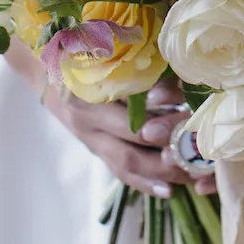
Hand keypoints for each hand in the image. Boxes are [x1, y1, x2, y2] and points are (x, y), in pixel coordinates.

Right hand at [5, 42, 215, 196]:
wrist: (47, 68)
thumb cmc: (86, 52)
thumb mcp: (110, 54)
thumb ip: (142, 67)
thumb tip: (186, 79)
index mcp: (91, 91)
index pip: (133, 119)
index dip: (164, 126)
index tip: (193, 127)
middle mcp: (88, 119)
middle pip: (131, 148)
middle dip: (166, 156)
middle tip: (196, 158)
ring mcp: (90, 138)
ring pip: (125, 165)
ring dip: (159, 174)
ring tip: (189, 179)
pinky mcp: (94, 148)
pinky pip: (118, 171)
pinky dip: (143, 182)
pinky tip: (167, 191)